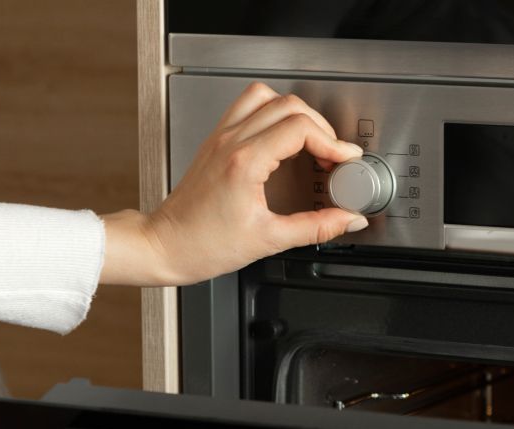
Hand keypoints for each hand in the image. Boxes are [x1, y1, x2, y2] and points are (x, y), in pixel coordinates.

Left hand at [100, 82, 366, 286]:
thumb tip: (349, 219)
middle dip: (321, 128)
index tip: (346, 160)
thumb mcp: (270, 241)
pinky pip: (248, 107)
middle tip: (334, 156)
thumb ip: (316, 228)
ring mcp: (222, 137)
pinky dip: (273, 114)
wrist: (165, 245)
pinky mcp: (217, 141)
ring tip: (312, 142)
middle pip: (289, 106)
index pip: (299, 128)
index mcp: (244, 162)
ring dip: (296, 114)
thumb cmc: (203, 245)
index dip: (332, 142)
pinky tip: (284, 140)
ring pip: (267, 98)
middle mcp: (231, 141)